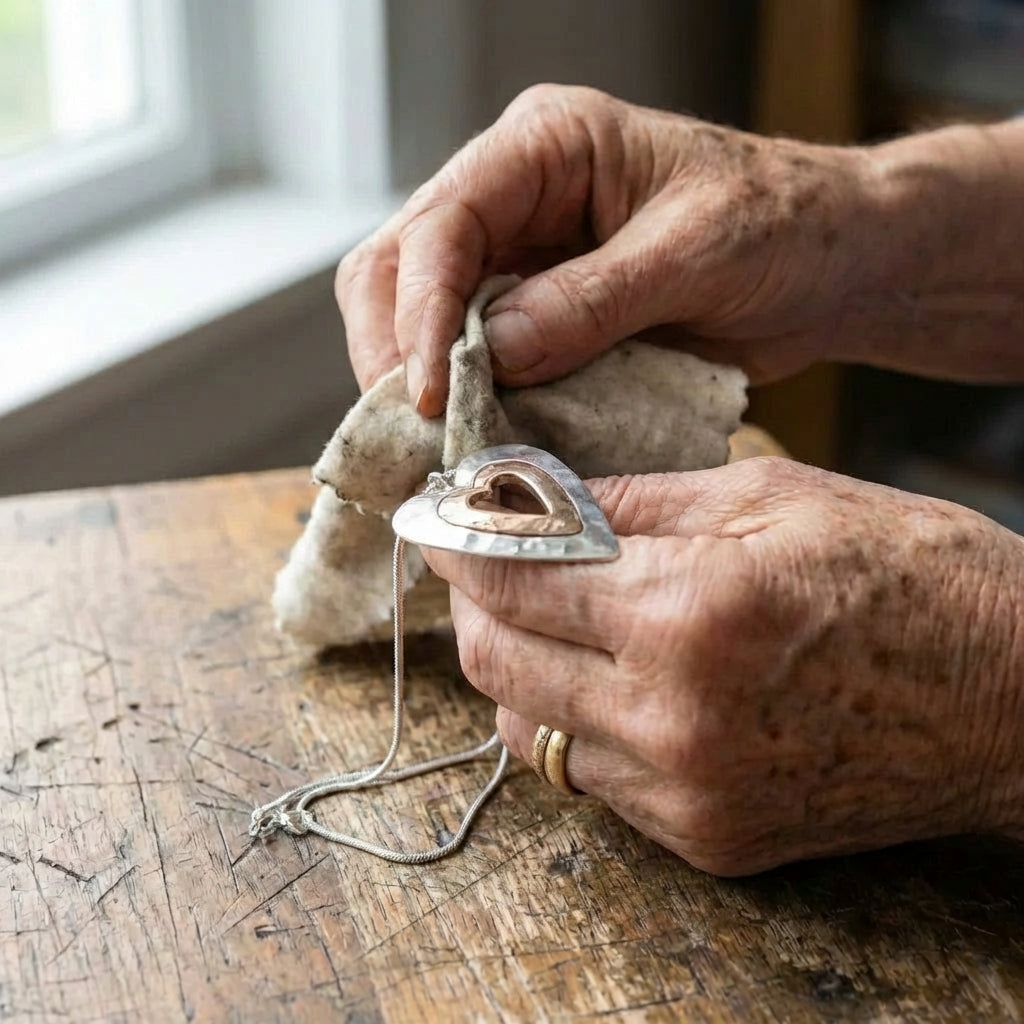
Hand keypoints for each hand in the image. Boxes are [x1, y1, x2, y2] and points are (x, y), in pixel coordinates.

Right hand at [336, 85, 878, 414]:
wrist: (828, 264)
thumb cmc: (782, 225)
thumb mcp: (695, 252)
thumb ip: (592, 300)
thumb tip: (493, 352)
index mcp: (546, 147)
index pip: (443, 221)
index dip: (420, 310)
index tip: (427, 391)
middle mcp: (514, 197)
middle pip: (401, 266)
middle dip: (395, 350)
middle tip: (415, 430)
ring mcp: (520, 259)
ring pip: (421, 317)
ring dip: (420, 383)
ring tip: (437, 446)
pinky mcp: (537, 316)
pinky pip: (474, 359)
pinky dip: (467, 403)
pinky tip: (476, 441)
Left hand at [422, 458, 1023, 874]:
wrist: (1017, 699)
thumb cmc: (911, 573)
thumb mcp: (770, 496)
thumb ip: (633, 501)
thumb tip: (532, 494)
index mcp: (690, 611)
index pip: (512, 580)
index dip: (460, 544)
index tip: (440, 520)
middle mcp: (673, 717)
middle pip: (495, 665)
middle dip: (471, 604)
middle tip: (481, 562)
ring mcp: (688, 794)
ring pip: (528, 732)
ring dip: (516, 668)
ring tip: (547, 618)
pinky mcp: (708, 839)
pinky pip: (591, 779)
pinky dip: (574, 721)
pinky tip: (607, 676)